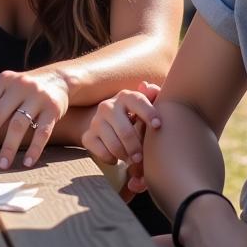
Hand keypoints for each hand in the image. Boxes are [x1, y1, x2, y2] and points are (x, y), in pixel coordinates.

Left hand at [0, 67, 69, 168]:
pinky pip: (43, 132)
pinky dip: (34, 149)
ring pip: (19, 124)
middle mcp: (19, 85)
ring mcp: (38, 96)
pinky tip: (27, 162)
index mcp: (3, 80)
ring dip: (9, 147)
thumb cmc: (21, 90)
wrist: (58, 80)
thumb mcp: (1, 93)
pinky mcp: (54, 108)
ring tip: (1, 165)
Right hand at [82, 81, 160, 198]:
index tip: (158, 126)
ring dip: (126, 156)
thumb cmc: (137, 116)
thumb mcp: (147, 106)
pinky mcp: (87, 136)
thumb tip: (148, 86)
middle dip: (136, 147)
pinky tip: (117, 157)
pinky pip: (102, 153)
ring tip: (132, 159)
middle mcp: (108, 106)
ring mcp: (96, 121)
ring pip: (114, 145)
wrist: (109, 124)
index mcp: (126, 97)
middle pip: (125, 131)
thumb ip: (153, 97)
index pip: (137, 101)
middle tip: (142, 158)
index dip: (149, 113)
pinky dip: (112, 159)